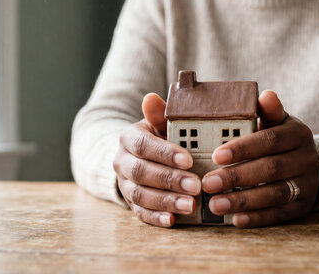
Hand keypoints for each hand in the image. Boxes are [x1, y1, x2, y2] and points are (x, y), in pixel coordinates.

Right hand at [113, 93, 200, 227]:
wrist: (140, 156)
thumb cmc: (160, 137)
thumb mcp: (160, 123)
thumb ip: (160, 114)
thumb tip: (151, 98)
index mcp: (129, 137)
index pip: (143, 145)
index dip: (165, 153)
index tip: (188, 160)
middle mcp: (122, 161)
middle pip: (142, 172)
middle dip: (170, 180)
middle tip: (196, 185)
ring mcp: (125, 184)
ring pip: (140, 194)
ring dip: (166, 201)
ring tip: (190, 204)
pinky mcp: (131, 202)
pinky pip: (140, 212)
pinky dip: (156, 217)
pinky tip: (173, 220)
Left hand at [202, 90, 318, 227]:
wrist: (308, 164)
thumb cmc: (281, 140)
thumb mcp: (277, 122)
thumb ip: (268, 111)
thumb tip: (265, 95)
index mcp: (298, 134)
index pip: (270, 139)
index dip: (244, 148)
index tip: (216, 155)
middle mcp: (307, 159)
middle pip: (270, 169)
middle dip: (237, 177)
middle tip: (208, 184)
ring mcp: (307, 184)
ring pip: (274, 194)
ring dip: (243, 201)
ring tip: (216, 205)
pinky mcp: (303, 206)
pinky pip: (279, 214)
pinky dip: (257, 218)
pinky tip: (236, 219)